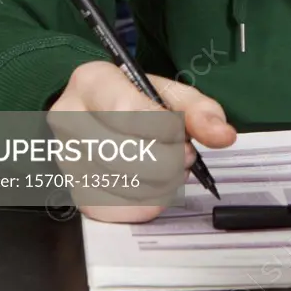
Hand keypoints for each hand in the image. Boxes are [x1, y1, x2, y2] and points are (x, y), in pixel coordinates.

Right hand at [48, 61, 235, 223]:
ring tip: (169, 165)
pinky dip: (149, 202)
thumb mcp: (164, 91)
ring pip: (124, 185)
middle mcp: (70, 119)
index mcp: (90, 82)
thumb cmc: (130, 99)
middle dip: (167, 159)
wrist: (92, 113)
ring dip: (162, 182)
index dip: (163, 129)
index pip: (126, 111)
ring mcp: (69, 158)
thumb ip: (196, 109)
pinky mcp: (77, 192)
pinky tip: (155, 185)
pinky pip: (120, 209)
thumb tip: (222, 134)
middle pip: (125, 154)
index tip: (181, 135)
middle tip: (182, 153)